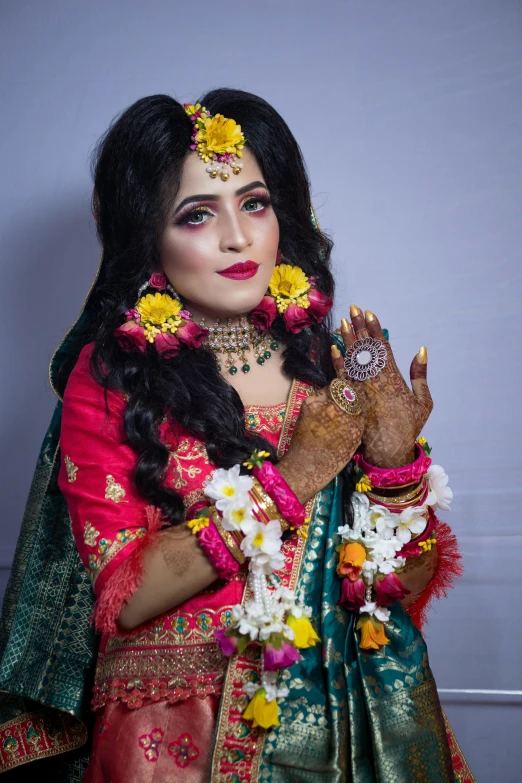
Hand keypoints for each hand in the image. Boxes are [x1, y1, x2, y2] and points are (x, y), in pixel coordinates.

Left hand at [277, 388, 364, 504]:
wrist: (307, 466)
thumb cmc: (329, 461)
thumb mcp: (351, 445)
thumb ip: (355, 427)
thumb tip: (355, 414)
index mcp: (356, 424)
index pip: (359, 403)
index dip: (355, 399)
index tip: (351, 399)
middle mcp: (344, 412)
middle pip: (347, 392)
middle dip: (344, 394)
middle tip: (339, 397)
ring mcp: (327, 406)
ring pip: (332, 390)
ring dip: (330, 395)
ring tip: (326, 404)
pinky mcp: (311, 404)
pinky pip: (317, 395)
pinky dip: (316, 400)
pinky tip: (315, 410)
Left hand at [331, 306, 432, 467]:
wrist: (389, 451)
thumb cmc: (408, 426)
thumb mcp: (423, 401)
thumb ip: (421, 375)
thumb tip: (421, 349)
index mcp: (395, 378)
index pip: (382, 347)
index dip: (375, 329)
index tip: (369, 313)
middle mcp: (377, 380)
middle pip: (365, 348)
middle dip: (359, 326)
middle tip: (353, 308)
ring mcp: (363, 389)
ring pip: (353, 359)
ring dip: (347, 339)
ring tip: (342, 322)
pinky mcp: (352, 400)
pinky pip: (343, 377)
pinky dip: (338, 362)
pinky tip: (333, 348)